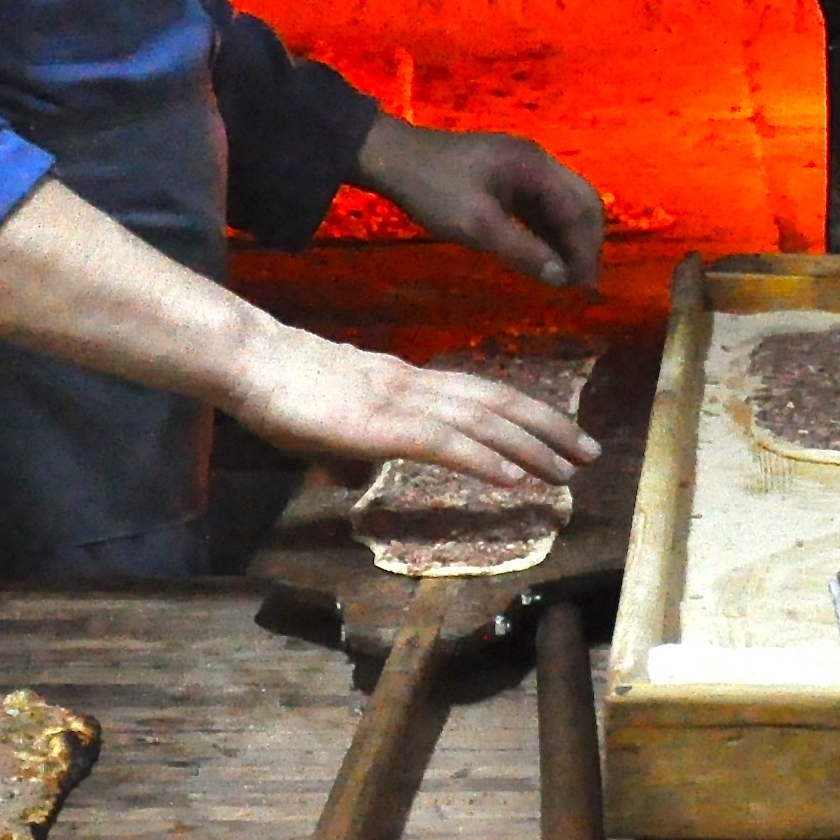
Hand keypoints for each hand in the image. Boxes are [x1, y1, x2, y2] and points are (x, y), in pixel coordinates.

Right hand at [218, 322, 598, 485]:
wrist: (249, 361)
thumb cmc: (279, 390)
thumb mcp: (332, 420)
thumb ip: (357, 438)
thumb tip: (361, 467)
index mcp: (408, 381)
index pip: (481, 395)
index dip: (528, 415)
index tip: (562, 437)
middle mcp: (417, 385)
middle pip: (498, 403)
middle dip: (550, 429)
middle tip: (590, 453)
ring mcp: (402, 402)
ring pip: (483, 421)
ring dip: (532, 447)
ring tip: (568, 470)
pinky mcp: (382, 425)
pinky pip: (444, 444)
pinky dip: (485, 460)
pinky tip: (514, 478)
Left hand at [353, 117, 604, 289]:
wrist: (391, 158)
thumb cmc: (434, 189)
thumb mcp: (478, 225)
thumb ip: (523, 251)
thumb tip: (562, 279)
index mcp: (536, 166)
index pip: (579, 208)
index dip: (585, 249)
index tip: (585, 286)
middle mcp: (537, 162)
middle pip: (579, 202)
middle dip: (584, 242)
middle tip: (582, 283)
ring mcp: (521, 168)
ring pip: (560, 205)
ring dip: (566, 239)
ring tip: (566, 276)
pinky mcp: (505, 178)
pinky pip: (538, 206)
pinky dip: (546, 231)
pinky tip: (542, 256)